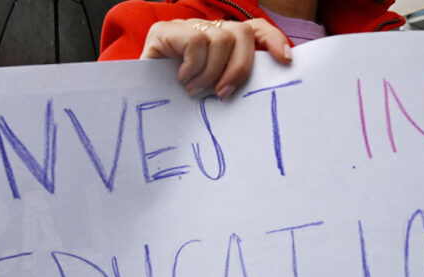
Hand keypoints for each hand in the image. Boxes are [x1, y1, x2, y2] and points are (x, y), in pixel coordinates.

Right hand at [140, 18, 292, 98]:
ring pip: (220, 38)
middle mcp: (207, 29)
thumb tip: (267, 87)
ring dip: (210, 72)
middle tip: (223, 93)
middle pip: (242, 33)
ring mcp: (186, 27)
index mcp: (223, 42)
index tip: (285, 62)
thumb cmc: (178, 103)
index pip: (256, 30)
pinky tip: (181, 79)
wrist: (138, 103)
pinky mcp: (166, 31)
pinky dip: (194, 66)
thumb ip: (234, 82)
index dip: (273, 40)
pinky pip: (196, 42)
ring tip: (194, 89)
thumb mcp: (213, 91)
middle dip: (239, 67)